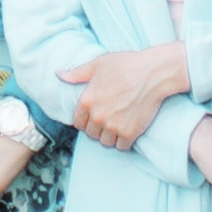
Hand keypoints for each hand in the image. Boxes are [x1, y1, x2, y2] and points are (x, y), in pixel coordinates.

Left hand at [53, 43, 187, 151]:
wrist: (153, 73)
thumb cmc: (126, 64)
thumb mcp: (98, 64)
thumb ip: (77, 73)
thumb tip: (58, 74)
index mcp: (87, 100)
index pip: (78, 123)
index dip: (85, 120)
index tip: (95, 115)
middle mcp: (97, 116)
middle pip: (91, 134)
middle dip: (98, 128)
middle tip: (109, 118)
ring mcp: (113, 126)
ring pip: (105, 142)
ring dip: (110, 136)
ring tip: (118, 124)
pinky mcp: (129, 133)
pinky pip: (121, 146)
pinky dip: (124, 141)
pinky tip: (128, 129)